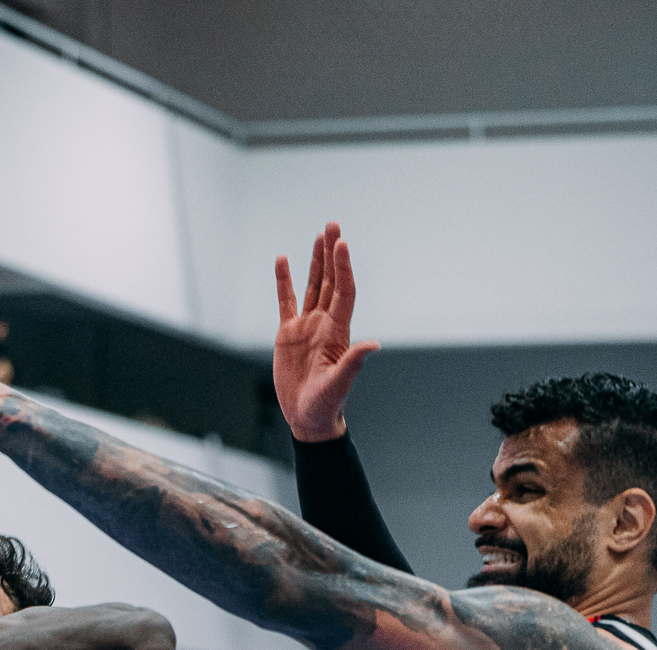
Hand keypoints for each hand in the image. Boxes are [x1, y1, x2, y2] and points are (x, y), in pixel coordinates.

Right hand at [273, 222, 378, 443]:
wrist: (308, 418)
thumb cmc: (326, 405)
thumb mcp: (339, 385)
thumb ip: (353, 363)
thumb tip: (373, 345)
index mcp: (337, 332)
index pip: (343, 291)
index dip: (344, 267)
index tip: (342, 243)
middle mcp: (324, 323)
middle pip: (331, 280)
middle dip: (332, 252)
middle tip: (333, 224)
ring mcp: (307, 326)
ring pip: (313, 285)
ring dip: (317, 260)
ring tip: (320, 234)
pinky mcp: (289, 334)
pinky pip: (286, 301)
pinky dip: (285, 281)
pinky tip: (283, 260)